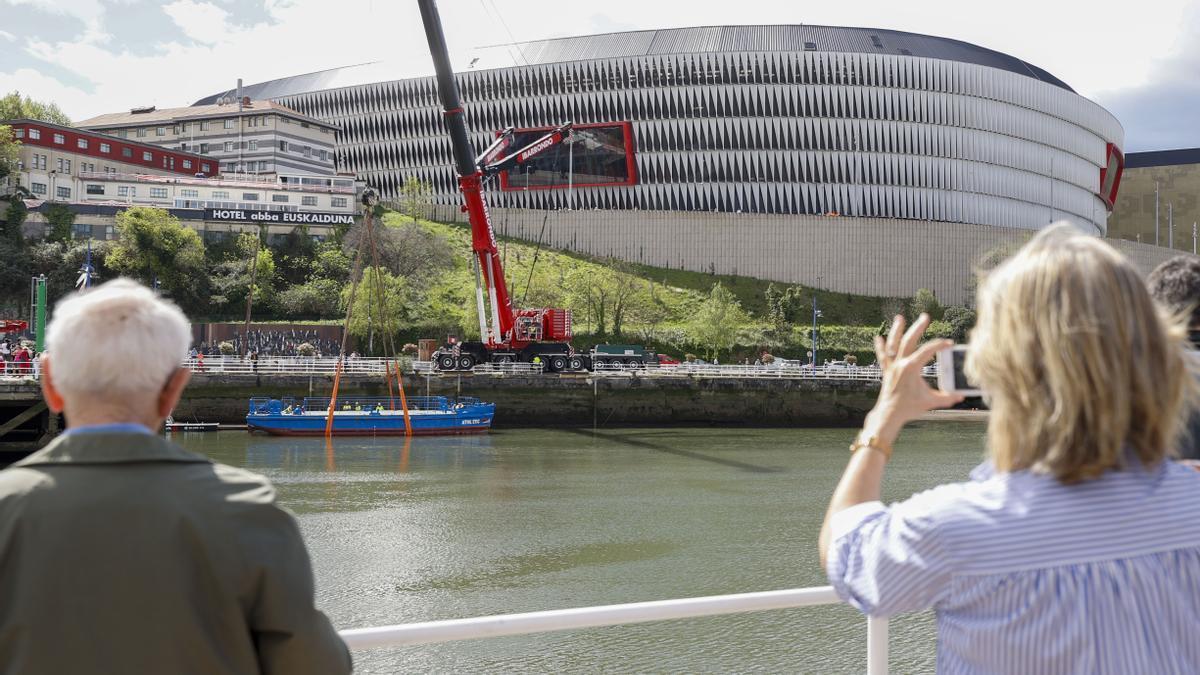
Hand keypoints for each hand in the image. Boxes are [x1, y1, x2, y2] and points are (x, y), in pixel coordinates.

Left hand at [863, 314, 964, 444]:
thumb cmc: (909, 408)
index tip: (949, 344)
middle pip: (909, 341)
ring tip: (900, 317)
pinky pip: (883, 356)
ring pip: (893, 344)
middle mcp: (900, 364)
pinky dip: (881, 347)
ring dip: (896, 330)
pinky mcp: (887, 371)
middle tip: (926, 316)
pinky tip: (878, 337)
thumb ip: (947, 398)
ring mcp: (892, 366)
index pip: (927, 351)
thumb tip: (962, 396)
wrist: (889, 414)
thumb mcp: (931, 402)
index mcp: (911, 368)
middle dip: (918, 328)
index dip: (939, 345)